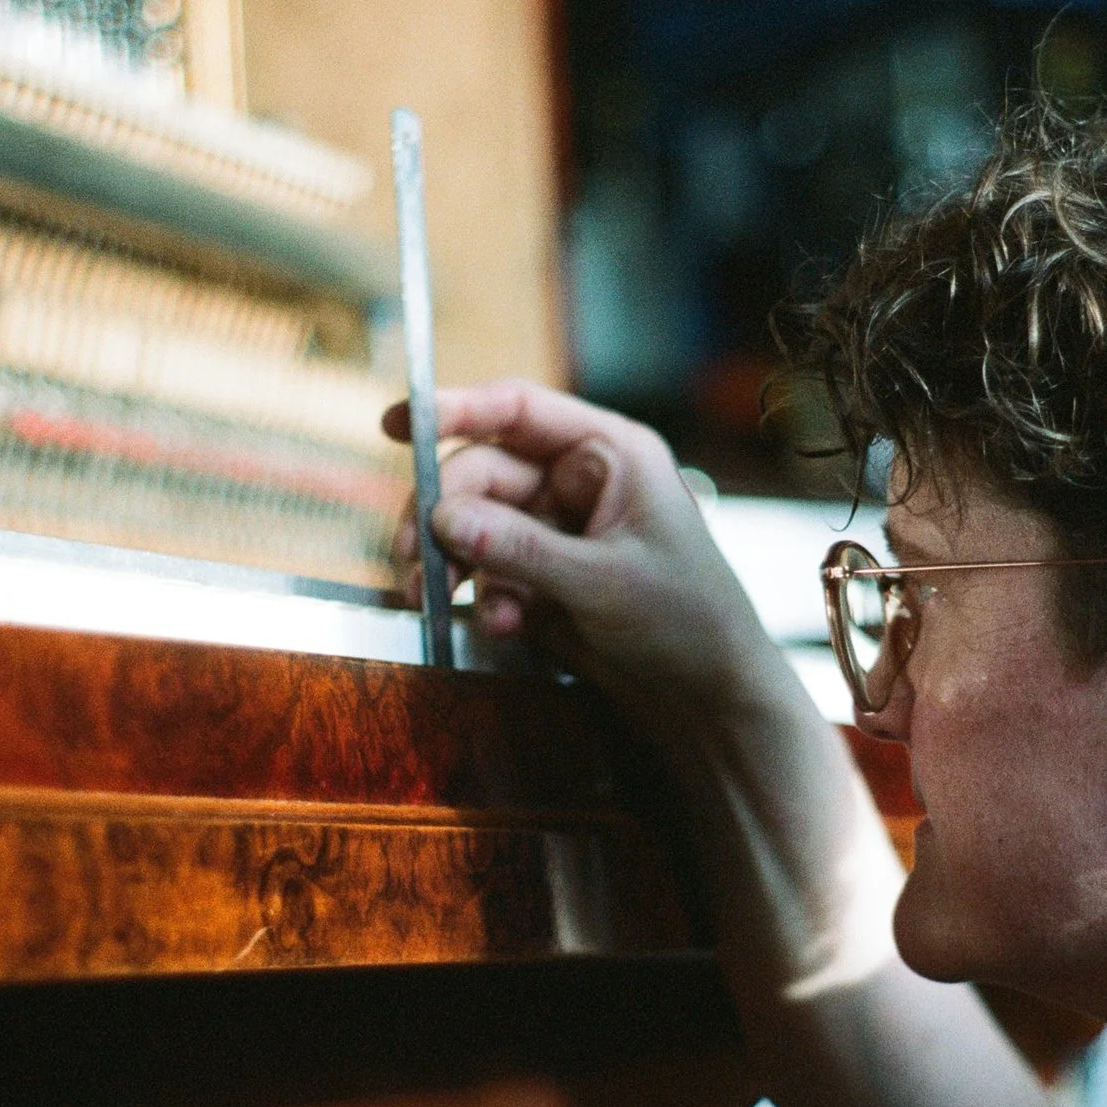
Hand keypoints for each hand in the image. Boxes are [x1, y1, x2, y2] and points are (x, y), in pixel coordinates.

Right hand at [382, 382, 776, 710]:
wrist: (709, 698)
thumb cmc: (688, 620)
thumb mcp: (603, 581)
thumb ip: (521, 548)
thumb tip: (443, 518)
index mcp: (609, 453)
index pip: (520, 410)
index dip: (456, 409)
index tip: (396, 422)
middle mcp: (578, 481)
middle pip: (482, 473)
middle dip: (443, 516)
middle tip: (412, 559)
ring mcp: (559, 529)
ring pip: (476, 526)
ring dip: (455, 563)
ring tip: (436, 600)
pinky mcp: (544, 576)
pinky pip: (491, 572)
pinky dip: (486, 598)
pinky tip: (506, 626)